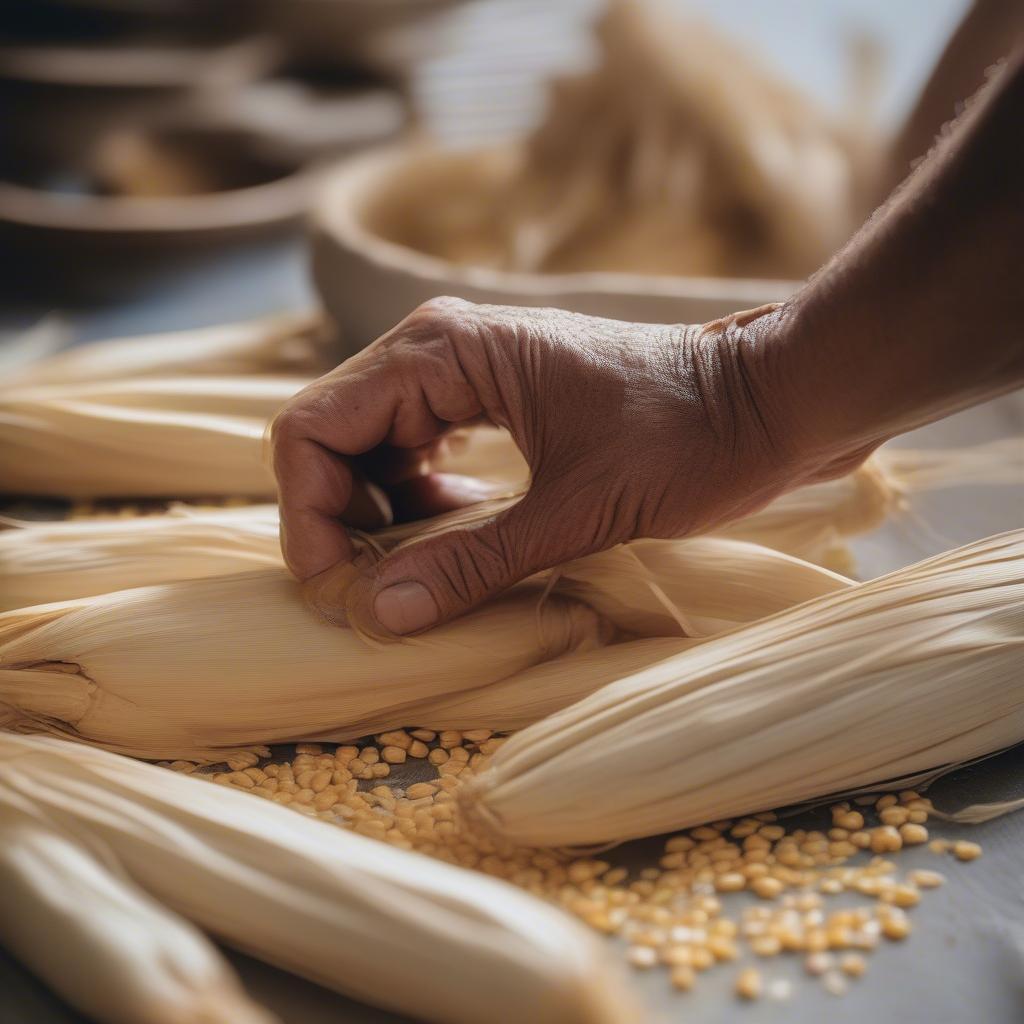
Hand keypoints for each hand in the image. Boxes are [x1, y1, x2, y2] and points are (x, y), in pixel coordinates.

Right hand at [272, 297, 828, 633]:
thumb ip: (472, 563)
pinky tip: (451, 543)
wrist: (765, 403)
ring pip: (371, 450)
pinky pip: (419, 455)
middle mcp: (439, 350)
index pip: (313, 429)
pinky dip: (417, 506)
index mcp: (444, 353)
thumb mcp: (577, 512)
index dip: (308, 516)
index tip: (339, 590)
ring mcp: (464, 373)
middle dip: (337, 523)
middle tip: (372, 597)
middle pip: (332, 439)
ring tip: (414, 577)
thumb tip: (378, 616)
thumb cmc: (688, 439)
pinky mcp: (491, 399)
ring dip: (376, 520)